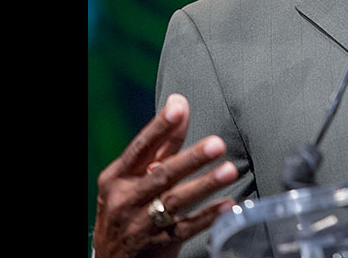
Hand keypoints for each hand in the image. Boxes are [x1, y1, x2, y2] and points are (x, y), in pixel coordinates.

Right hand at [93, 93, 238, 256]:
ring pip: (175, 201)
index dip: (159, 127)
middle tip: (217, 144)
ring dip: (204, 185)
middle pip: (162, 175)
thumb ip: (161, 142)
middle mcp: (127, 199)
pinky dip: (208, 216)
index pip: (141, 147)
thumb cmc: (128, 206)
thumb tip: (179, 102)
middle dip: (191, 159)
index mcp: (118, 177)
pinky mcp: (159, 245)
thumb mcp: (133, 176)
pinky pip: (187, 229)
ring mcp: (142, 224)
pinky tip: (228, 204)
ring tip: (229, 171)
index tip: (178, 109)